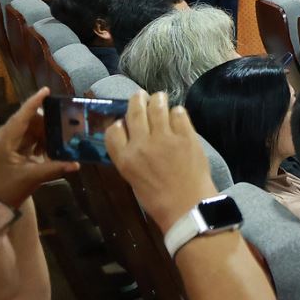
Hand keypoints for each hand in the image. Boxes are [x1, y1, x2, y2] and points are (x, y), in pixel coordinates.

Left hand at [0, 89, 77, 206]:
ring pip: (30, 129)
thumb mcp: (32, 178)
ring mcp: (6, 143)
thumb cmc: (8, 189)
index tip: (46, 90)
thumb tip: (77, 164)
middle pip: (29, 121)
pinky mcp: (10, 149)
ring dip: (46, 133)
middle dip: (48, 122)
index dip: (33, 102)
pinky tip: (52, 149)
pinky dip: (41, 141)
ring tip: (63, 137)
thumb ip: (54, 168)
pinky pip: (29, 138)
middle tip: (68, 123)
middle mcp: (3, 138)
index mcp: (4, 141)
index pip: (21, 117)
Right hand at [103, 92, 216, 232]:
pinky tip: (176, 113)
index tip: (123, 120)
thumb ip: (131, 156)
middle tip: (140, 95)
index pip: (113, 130)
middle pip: (134, 113)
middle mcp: (141, 144)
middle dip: (137, 100)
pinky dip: (176, 111)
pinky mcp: (186, 135)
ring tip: (159, 97)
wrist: (186, 205)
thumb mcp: (133, 178)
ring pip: (157, 107)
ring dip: (157, 99)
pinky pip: (179, 114)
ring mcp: (165, 138)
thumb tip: (132, 136)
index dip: (118, 122)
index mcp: (124, 158)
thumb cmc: (157, 198)